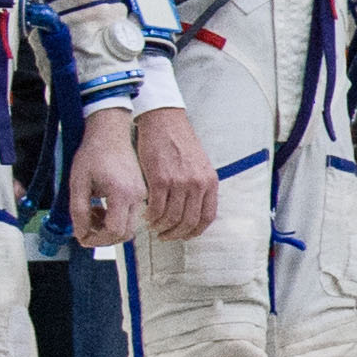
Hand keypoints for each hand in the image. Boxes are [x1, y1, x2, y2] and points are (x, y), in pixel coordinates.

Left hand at [70, 112, 144, 247]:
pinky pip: (131, 216)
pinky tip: (102, 207)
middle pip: (124, 234)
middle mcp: (136, 195)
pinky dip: (115, 219)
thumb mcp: (78, 183)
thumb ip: (79, 211)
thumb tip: (81, 233)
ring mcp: (142, 194)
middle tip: (85, 226)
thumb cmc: (94, 153)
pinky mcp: (142, 192)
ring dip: (108, 228)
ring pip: (128, 227)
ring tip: (92, 213)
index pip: (114, 231)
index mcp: (122, 193)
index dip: (96, 239)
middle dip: (102, 237)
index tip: (82, 236)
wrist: (110, 133)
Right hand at [132, 105, 218, 243]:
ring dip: (161, 227)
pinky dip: (150, 217)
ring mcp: (180, 182)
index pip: (207, 217)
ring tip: (153, 226)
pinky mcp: (160, 179)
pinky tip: (146, 215)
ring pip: (172, 218)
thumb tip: (192, 210)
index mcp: (210, 181)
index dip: (195, 231)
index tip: (184, 235)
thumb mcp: (200, 164)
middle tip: (165, 234)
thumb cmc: (179, 141)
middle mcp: (197, 184)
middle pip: (189, 221)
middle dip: (175, 233)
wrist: (164, 121)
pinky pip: (156, 209)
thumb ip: (199, 185)